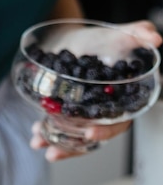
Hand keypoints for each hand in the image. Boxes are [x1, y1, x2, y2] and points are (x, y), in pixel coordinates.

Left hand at [30, 19, 161, 160]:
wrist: (72, 39)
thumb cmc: (99, 38)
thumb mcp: (119, 33)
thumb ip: (138, 33)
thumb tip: (155, 38)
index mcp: (123, 100)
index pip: (119, 122)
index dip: (106, 129)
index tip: (89, 132)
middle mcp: (104, 113)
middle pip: (92, 136)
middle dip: (74, 147)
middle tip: (55, 151)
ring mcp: (84, 116)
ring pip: (73, 137)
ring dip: (55, 143)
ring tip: (37, 143)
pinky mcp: (67, 116)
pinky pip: (59, 130)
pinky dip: (46, 134)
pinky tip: (34, 135)